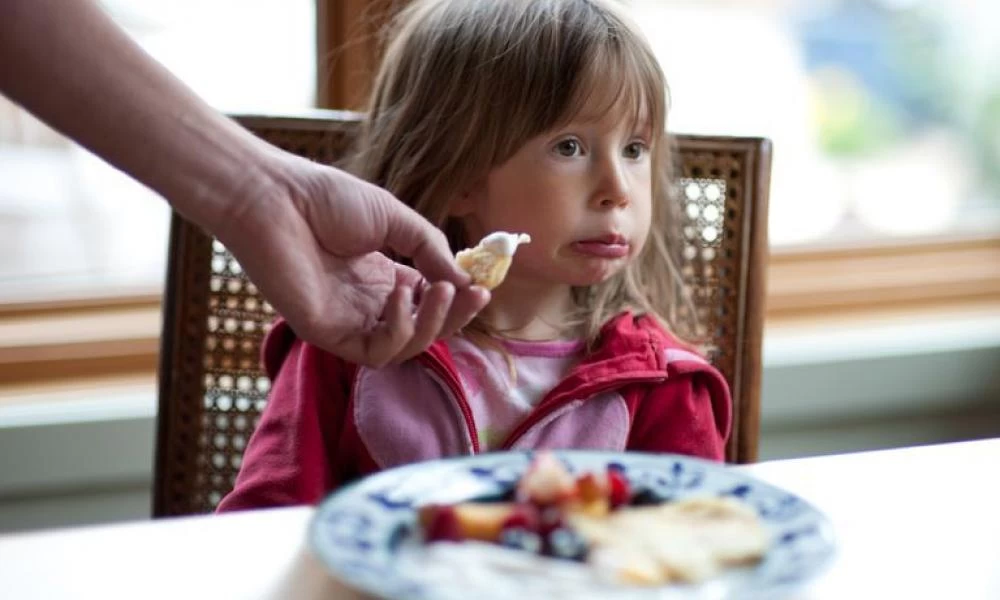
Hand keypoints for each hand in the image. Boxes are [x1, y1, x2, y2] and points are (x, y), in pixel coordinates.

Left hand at [214, 152, 489, 366]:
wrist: (274, 198)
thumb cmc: (325, 199)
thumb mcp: (394, 218)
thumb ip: (430, 250)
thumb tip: (467, 280)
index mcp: (382, 277)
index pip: (428, 303)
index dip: (457, 299)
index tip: (481, 286)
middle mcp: (367, 304)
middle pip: (423, 330)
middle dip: (454, 316)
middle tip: (475, 295)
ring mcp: (347, 322)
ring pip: (404, 347)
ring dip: (432, 324)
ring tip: (441, 292)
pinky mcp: (326, 334)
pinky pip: (375, 351)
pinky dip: (398, 329)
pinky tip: (400, 295)